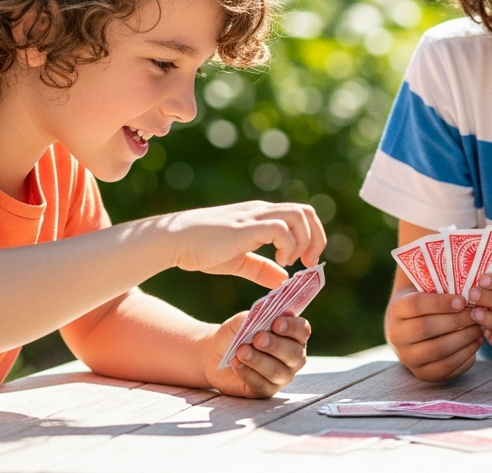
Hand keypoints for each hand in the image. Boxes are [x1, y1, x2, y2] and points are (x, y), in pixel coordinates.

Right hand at [157, 201, 326, 286]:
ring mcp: (254, 216)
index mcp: (262, 216)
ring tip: (292, 261)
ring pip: (299, 215)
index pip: (301, 215)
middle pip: (307, 212)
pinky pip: (281, 228)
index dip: (313, 236)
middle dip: (316, 237)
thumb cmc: (201, 249)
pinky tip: (280, 260)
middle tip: (307, 262)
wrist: (175, 240)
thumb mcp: (238, 260)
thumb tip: (283, 279)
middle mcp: (262, 211)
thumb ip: (260, 268)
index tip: (306, 261)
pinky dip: (288, 245)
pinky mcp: (246, 227)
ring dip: (304, 240)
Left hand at [204, 312, 310, 397]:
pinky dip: (248, 373)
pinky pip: (261, 385)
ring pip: (277, 371)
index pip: (302, 330)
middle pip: (294, 353)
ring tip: (241, 351)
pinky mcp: (266, 390)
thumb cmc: (235, 335)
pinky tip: (236, 364)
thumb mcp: (242, 321)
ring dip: (258, 360)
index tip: (276, 323)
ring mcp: (282, 376)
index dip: (292, 327)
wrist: (215, 355)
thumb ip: (254, 317)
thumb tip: (263, 313)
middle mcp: (293, 357)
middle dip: (275, 345)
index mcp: (292, 335)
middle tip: (257, 338)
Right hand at [385, 288, 482, 380]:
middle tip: (477, 314)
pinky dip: (465, 355)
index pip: (416, 305)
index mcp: (396, 310)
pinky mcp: (423, 374)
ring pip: (437, 350)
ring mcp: (408, 358)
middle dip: (456, 321)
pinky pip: (446, 367)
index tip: (463, 300)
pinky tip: (476, 342)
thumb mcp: (428, 290)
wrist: (413, 330)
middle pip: (426, 328)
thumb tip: (469, 281)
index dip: (440, 303)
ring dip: (464, 338)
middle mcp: (396, 336)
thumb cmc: (428, 304)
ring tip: (480, 328)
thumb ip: (442, 284)